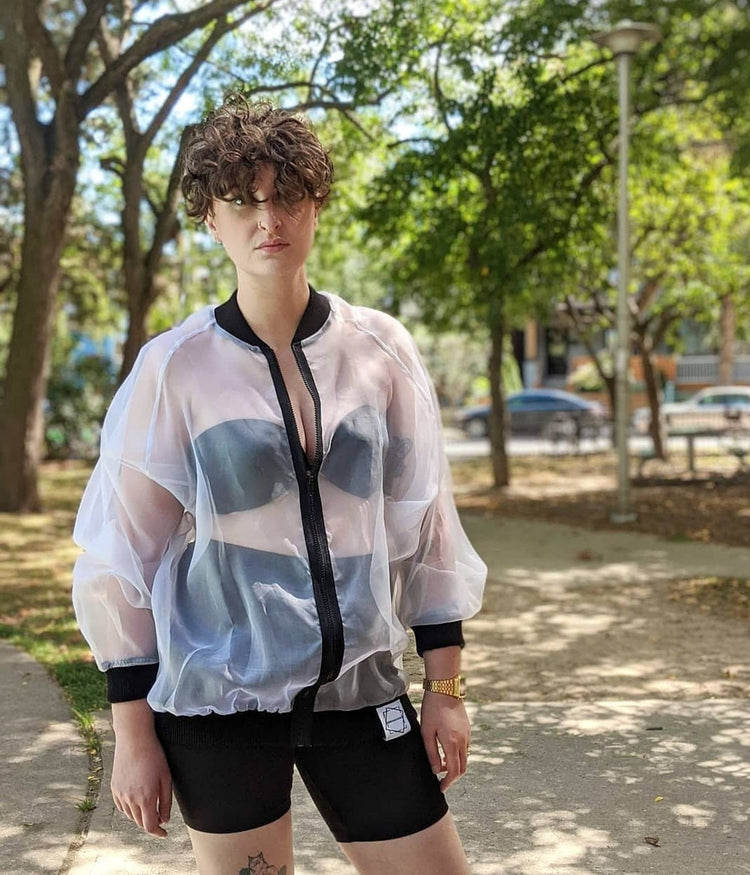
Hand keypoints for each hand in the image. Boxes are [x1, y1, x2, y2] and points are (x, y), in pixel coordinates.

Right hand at [111, 702, 171, 836]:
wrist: (134, 739)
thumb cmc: (154, 756)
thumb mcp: (166, 778)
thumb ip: (165, 802)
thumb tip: (164, 820)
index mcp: (145, 798)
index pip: (149, 826)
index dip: (158, 833)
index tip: (164, 833)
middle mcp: (130, 799)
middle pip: (139, 822)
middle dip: (150, 823)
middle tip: (159, 818)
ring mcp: (120, 794)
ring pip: (130, 815)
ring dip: (140, 816)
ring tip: (149, 807)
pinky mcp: (114, 788)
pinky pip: (121, 806)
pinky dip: (129, 809)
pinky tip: (136, 801)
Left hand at [419, 692, 470, 791]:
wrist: (444, 689)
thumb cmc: (432, 709)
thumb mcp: (426, 732)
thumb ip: (431, 753)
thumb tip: (435, 770)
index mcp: (452, 743)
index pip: (453, 771)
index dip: (448, 783)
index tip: (441, 788)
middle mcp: (463, 741)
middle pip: (462, 768)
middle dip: (452, 777)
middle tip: (441, 779)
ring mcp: (467, 734)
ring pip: (465, 758)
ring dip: (454, 765)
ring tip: (440, 762)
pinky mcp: (467, 729)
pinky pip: (465, 747)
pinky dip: (457, 754)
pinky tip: (446, 749)